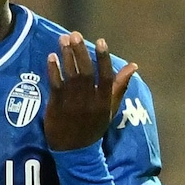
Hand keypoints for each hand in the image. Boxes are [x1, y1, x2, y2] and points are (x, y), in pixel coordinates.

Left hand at [42, 34, 136, 152]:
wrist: (75, 151)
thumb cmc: (93, 126)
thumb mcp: (110, 109)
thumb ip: (120, 86)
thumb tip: (134, 66)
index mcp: (104, 101)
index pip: (107, 77)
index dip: (104, 59)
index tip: (102, 41)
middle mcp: (90, 101)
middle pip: (86, 73)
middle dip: (81, 52)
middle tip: (75, 34)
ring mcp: (73, 103)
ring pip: (70, 76)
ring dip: (66, 56)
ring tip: (63, 39)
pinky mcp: (57, 106)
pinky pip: (55, 85)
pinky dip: (53, 70)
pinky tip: (51, 57)